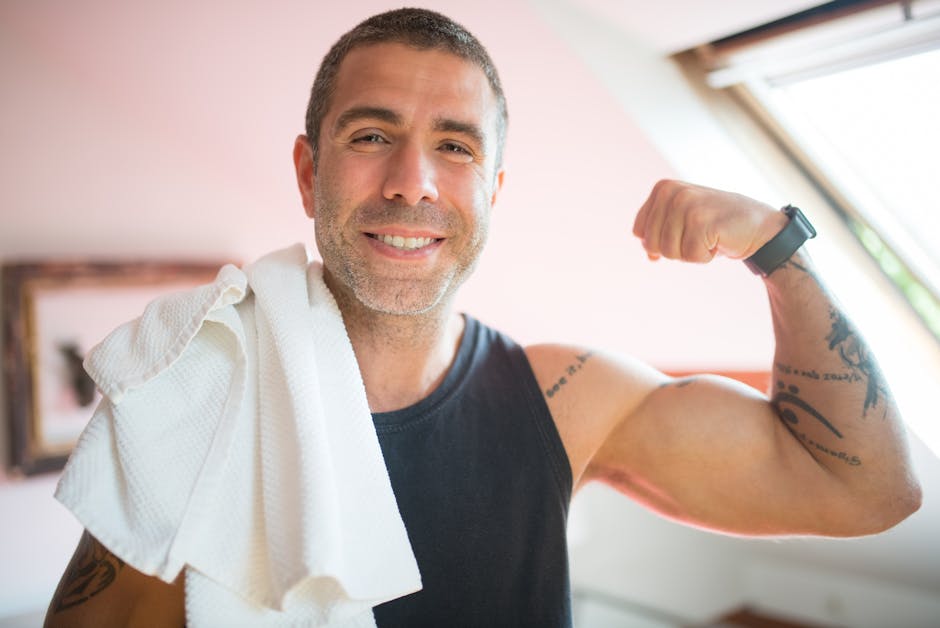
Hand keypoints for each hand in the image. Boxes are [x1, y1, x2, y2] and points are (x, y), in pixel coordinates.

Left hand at [632, 180, 786, 262]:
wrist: (759, 227)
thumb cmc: (717, 226)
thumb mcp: (682, 222)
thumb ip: (659, 232)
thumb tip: (649, 254)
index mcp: (663, 188)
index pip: (639, 231)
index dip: (660, 241)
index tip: (685, 230)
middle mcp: (672, 192)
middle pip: (652, 244)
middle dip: (676, 249)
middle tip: (699, 235)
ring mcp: (687, 205)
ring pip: (669, 252)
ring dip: (691, 253)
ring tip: (709, 237)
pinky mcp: (702, 222)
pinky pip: (690, 256)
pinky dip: (705, 257)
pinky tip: (719, 241)